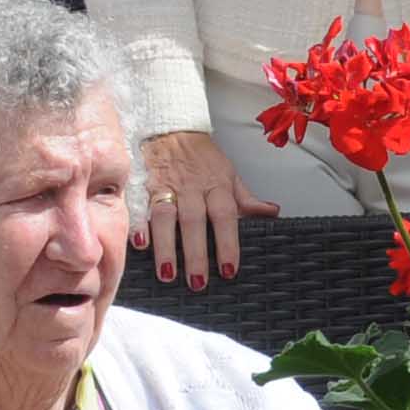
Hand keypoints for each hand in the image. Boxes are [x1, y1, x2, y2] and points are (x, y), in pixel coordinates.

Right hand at [135, 129, 276, 288]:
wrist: (169, 127)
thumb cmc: (201, 157)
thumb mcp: (228, 173)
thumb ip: (245, 198)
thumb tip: (272, 213)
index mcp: (216, 185)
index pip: (225, 215)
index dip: (227, 243)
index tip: (229, 269)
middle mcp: (191, 187)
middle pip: (193, 221)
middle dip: (195, 252)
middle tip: (198, 282)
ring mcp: (165, 186)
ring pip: (164, 217)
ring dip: (165, 246)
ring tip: (167, 274)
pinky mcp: (142, 185)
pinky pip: (138, 206)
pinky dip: (138, 225)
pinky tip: (139, 245)